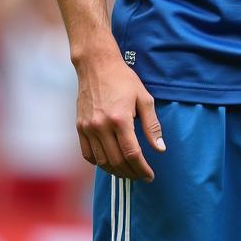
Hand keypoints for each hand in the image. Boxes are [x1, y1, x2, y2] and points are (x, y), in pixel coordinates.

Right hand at [74, 49, 165, 181]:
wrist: (96, 65)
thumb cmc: (123, 79)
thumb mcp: (144, 98)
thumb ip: (152, 125)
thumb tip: (160, 149)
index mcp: (120, 119)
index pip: (132, 154)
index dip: (142, 169)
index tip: (150, 175)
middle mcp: (101, 126)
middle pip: (116, 161)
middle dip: (131, 173)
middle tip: (141, 176)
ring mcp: (88, 128)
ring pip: (102, 162)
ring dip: (116, 171)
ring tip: (128, 172)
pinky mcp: (79, 127)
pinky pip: (88, 154)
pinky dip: (99, 163)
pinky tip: (109, 162)